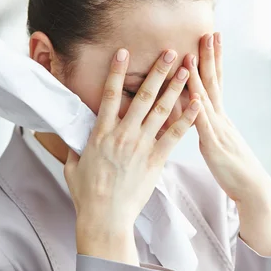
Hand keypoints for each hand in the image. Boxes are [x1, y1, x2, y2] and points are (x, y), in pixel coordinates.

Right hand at [64, 48, 200, 264]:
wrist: (105, 217)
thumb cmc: (87, 194)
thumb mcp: (73, 166)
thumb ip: (76, 147)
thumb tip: (72, 137)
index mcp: (101, 133)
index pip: (109, 95)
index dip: (116, 72)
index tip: (123, 52)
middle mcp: (122, 134)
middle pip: (142, 96)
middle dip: (157, 72)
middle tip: (170, 53)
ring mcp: (140, 146)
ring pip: (160, 111)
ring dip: (175, 88)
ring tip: (187, 70)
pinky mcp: (155, 160)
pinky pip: (174, 135)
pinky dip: (186, 118)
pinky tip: (197, 104)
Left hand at [185, 33, 270, 255]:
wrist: (253, 189)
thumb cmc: (234, 168)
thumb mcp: (218, 141)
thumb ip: (206, 125)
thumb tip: (194, 111)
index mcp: (220, 117)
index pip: (216, 82)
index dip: (213, 59)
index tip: (211, 36)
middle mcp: (220, 119)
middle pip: (214, 82)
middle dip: (210, 56)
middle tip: (208, 32)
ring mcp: (218, 130)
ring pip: (207, 99)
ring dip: (199, 76)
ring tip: (192, 55)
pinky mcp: (214, 147)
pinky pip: (203, 126)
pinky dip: (198, 110)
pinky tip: (194, 97)